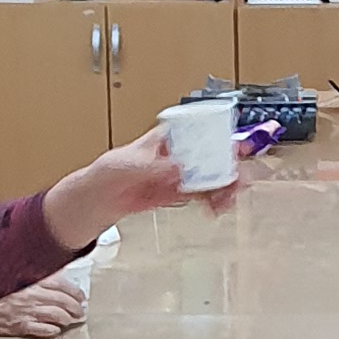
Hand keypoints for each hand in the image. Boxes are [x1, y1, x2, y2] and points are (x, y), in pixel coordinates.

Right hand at [0, 281, 85, 338]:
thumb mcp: (19, 280)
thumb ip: (37, 278)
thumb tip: (59, 279)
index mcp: (32, 281)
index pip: (63, 285)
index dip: (76, 292)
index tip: (81, 297)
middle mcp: (32, 295)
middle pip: (64, 302)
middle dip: (76, 308)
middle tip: (80, 312)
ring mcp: (28, 312)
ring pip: (58, 316)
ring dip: (68, 320)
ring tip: (71, 321)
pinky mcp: (22, 326)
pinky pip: (46, 330)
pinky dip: (54, 330)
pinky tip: (56, 329)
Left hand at [55, 124, 235, 242]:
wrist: (101, 198)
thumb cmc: (110, 170)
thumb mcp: (128, 165)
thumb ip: (153, 167)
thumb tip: (177, 169)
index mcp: (170, 136)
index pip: (202, 131)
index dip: (222, 137)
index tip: (234, 148)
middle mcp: (181, 153)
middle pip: (215, 155)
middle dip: (230, 165)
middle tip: (237, 178)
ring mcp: (183, 173)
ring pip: (215, 175)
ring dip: (226, 186)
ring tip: (227, 198)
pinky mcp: (182, 192)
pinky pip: (206, 194)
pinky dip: (215, 200)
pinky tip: (217, 207)